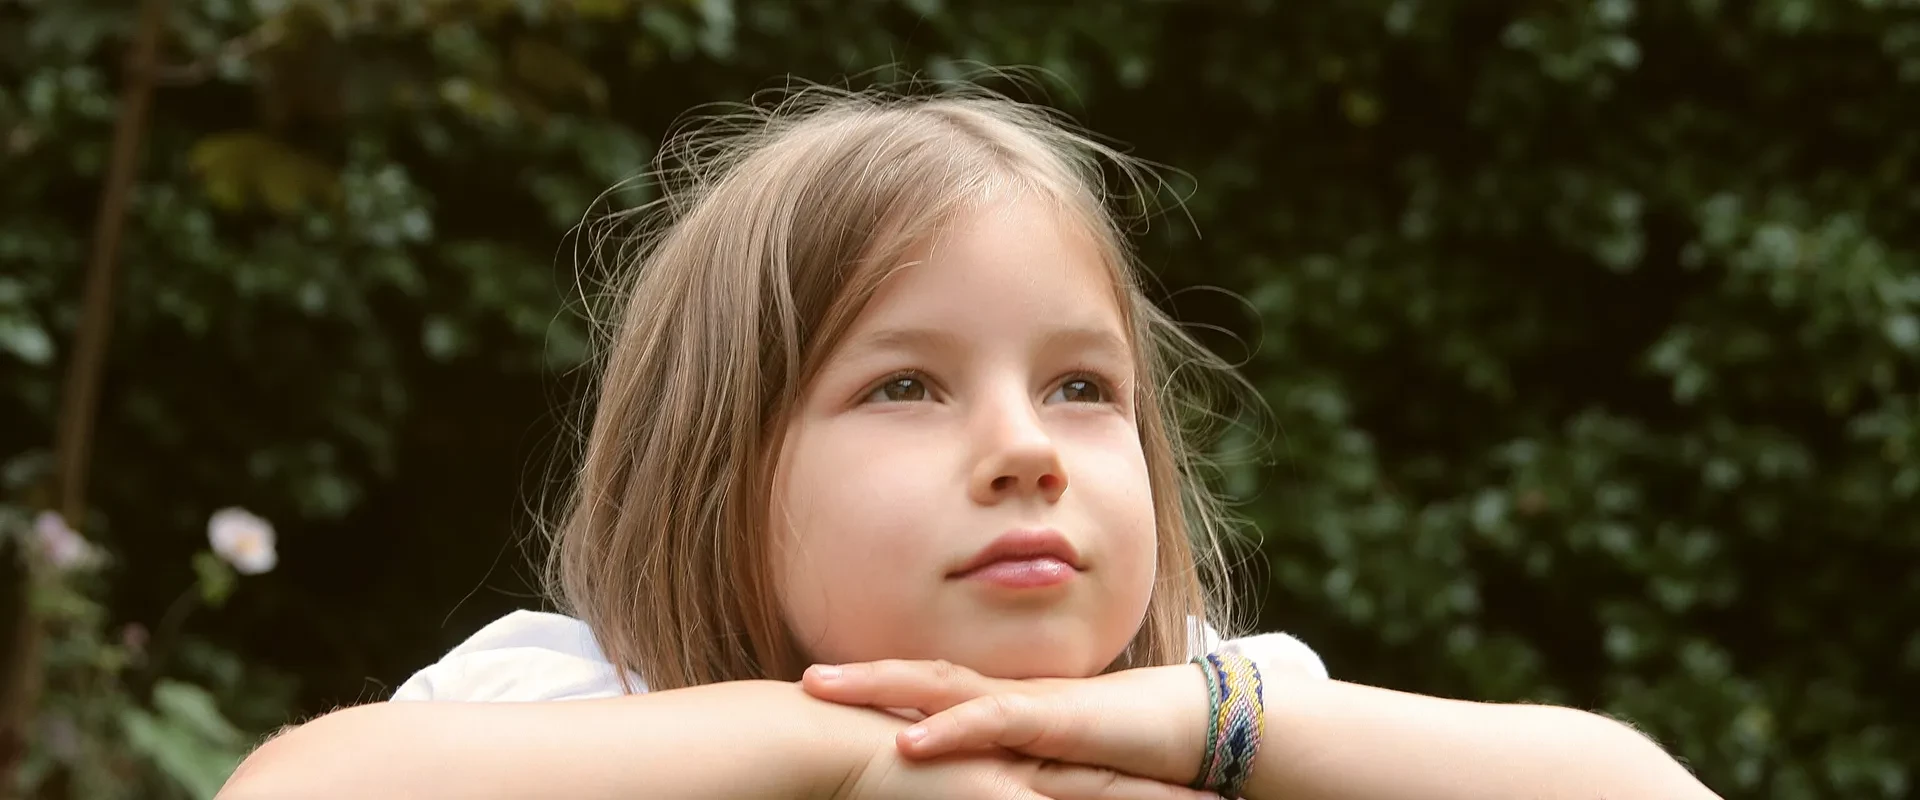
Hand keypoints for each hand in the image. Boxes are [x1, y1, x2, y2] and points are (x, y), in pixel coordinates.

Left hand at [803, 660, 1214, 786]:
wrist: (1183, 734)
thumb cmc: (1115, 752)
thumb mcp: (1042, 766)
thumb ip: (1000, 768)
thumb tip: (949, 777)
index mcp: (995, 704)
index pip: (922, 689)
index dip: (873, 687)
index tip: (819, 688)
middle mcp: (1002, 695)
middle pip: (917, 677)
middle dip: (858, 678)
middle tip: (803, 679)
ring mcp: (1026, 703)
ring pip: (941, 687)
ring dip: (880, 686)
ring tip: (826, 687)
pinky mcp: (1054, 721)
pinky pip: (993, 721)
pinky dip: (950, 729)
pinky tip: (910, 740)